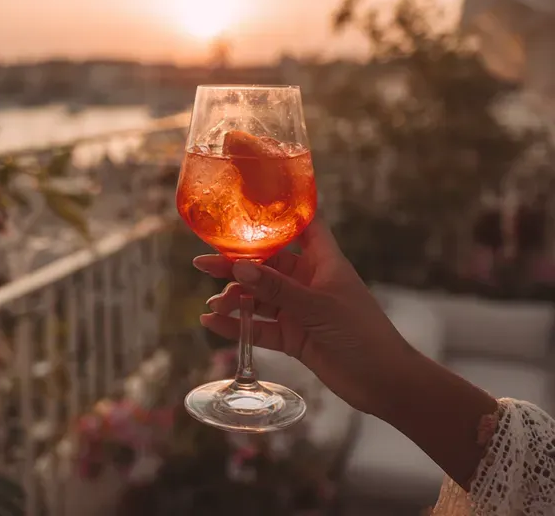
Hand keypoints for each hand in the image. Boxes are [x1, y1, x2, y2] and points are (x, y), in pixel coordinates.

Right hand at [195, 218, 411, 416]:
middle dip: (236, 265)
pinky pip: (260, 327)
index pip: (302, 226)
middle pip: (266, 265)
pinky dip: (238, 326)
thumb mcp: (318, 306)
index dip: (279, 214)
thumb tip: (240, 268)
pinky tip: (215, 324)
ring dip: (235, 299)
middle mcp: (308, 281)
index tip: (248, 206)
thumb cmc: (363, 333)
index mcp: (323, 261)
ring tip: (213, 304)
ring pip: (259, 297)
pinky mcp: (293, 336)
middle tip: (203, 264)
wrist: (385, 383)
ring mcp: (299, 309)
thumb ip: (278, 289)